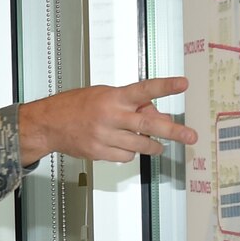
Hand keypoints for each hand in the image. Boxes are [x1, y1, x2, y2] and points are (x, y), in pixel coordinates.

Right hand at [18, 77, 197, 163]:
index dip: (165, 87)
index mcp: (113, 98)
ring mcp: (105, 137)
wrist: (48, 124)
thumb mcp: (106, 96)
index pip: (144, 90)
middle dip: (173, 131)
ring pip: (140, 145)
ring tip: (156, 143)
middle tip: (190, 136)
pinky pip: (126, 156)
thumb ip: (132, 105)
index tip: (182, 84)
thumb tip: (158, 115)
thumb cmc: (76, 106)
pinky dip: (129, 151)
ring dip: (152, 145)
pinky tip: (122, 144)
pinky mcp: (100, 152)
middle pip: (148, 125)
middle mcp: (110, 117)